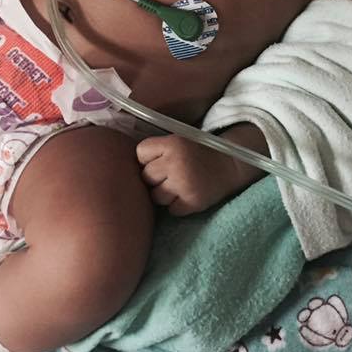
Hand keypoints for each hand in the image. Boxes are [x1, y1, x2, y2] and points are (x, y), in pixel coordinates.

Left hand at [136, 134, 253, 215]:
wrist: (231, 163)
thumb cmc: (199, 153)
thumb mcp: (178, 141)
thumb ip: (156, 150)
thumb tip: (121, 167)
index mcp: (172, 143)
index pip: (140, 153)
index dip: (148, 158)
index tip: (161, 159)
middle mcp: (176, 163)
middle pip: (146, 177)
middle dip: (155, 178)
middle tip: (173, 174)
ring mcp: (184, 184)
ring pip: (156, 197)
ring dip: (165, 194)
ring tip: (181, 185)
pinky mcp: (193, 202)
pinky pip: (171, 210)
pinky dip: (178, 206)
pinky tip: (189, 195)